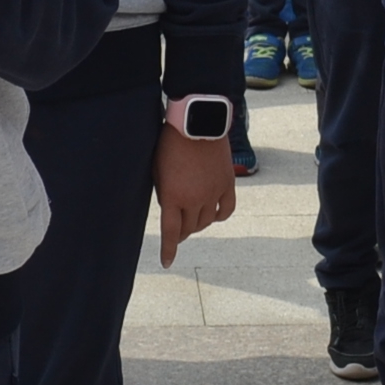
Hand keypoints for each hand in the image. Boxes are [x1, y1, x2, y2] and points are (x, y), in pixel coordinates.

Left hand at [153, 117, 237, 264]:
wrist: (197, 122)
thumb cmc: (170, 143)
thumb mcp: (157, 169)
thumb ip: (164, 193)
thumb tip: (171, 209)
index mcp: (173, 196)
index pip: (171, 233)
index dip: (169, 250)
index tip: (167, 262)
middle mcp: (195, 199)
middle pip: (189, 228)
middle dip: (182, 231)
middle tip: (178, 228)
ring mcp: (213, 193)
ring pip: (207, 222)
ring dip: (198, 223)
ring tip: (192, 217)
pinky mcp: (227, 184)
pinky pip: (226, 211)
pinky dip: (219, 216)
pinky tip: (213, 215)